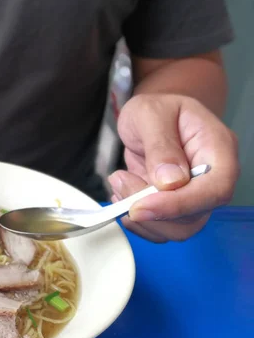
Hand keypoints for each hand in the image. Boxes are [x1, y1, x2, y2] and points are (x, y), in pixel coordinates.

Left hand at [108, 93, 239, 242]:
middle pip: (196, 215)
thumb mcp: (150, 113)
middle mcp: (213, 177)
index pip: (215, 188)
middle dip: (152, 210)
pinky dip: (137, 220)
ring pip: (177, 228)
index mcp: (218, 148)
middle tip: (120, 180)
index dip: (181, 204)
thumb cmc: (155, 110)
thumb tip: (171, 182)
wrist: (150, 117)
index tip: (142, 206)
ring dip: (141, 216)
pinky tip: (123, 194)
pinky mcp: (176, 206)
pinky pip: (161, 227)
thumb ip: (160, 144)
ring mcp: (195, 195)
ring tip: (119, 181)